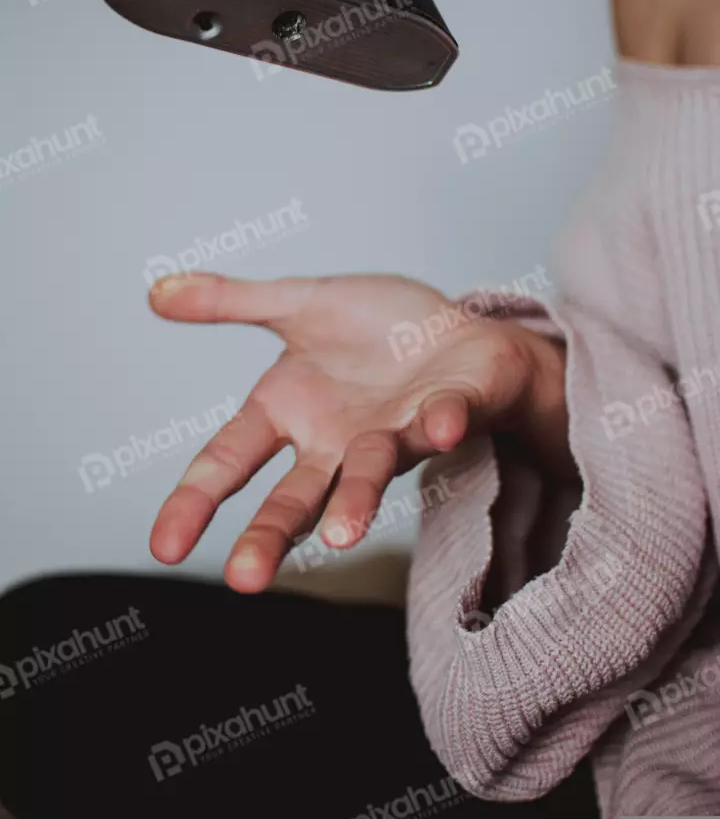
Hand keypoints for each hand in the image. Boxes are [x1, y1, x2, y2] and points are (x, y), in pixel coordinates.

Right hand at [148, 272, 566, 591]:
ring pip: (369, 471)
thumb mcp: (298, 305)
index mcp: (289, 412)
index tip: (163, 549)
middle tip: (244, 578)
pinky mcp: (447, 412)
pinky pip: (443, 420)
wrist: (456, 328)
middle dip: (269, 535)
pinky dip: (441, 424)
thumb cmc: (378, 328)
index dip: (194, 501)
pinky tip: (438, 428)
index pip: (227, 462)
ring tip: (340, 535)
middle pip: (294, 496)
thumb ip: (230, 302)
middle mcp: (336, 440)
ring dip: (355, 501)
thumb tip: (156, 290)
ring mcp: (392, 433)